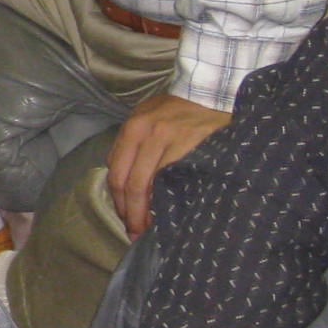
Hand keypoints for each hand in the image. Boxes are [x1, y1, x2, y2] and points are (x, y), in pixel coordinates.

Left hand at [107, 91, 230, 235]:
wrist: (211, 94)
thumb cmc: (179, 110)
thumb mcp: (148, 117)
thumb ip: (132, 144)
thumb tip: (122, 181)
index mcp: (132, 127)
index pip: (116, 172)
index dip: (118, 201)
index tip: (124, 218)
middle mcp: (145, 132)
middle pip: (128, 183)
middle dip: (129, 213)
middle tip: (134, 233)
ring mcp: (167, 138)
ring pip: (146, 185)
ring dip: (145, 212)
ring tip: (148, 229)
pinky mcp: (189, 145)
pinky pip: (171, 180)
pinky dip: (167, 200)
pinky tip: (169, 213)